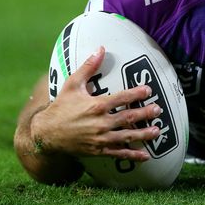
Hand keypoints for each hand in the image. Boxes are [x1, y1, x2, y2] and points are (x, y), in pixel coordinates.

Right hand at [31, 46, 161, 161]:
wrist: (46, 134)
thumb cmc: (61, 107)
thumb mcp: (72, 84)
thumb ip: (88, 67)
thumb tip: (101, 48)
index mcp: (96, 105)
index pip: (121, 98)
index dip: (136, 94)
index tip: (148, 90)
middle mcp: (100, 122)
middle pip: (128, 118)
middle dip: (145, 114)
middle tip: (158, 110)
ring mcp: (100, 138)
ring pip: (127, 136)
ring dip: (144, 134)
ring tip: (158, 131)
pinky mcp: (98, 150)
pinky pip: (118, 154)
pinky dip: (132, 155)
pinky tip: (145, 156)